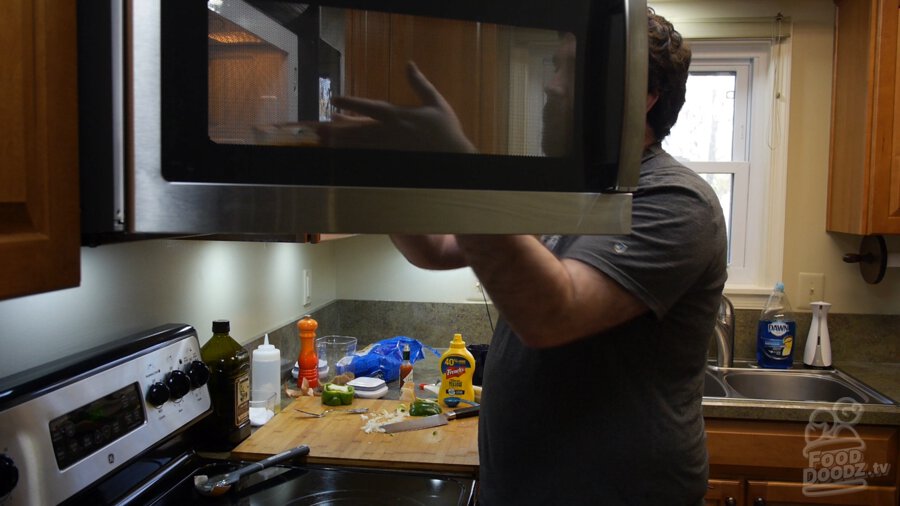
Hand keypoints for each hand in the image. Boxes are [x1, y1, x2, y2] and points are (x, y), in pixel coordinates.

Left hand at [318, 62, 475, 152]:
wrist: (456, 156)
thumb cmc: (447, 129)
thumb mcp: (435, 102)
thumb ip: (419, 83)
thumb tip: (409, 64)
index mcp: (399, 115)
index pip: (369, 107)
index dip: (350, 103)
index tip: (334, 100)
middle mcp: (390, 132)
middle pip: (358, 129)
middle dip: (338, 128)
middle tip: (321, 127)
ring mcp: (390, 149)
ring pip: (361, 145)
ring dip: (343, 143)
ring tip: (326, 141)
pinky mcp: (393, 161)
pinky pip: (370, 158)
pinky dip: (357, 156)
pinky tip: (345, 156)